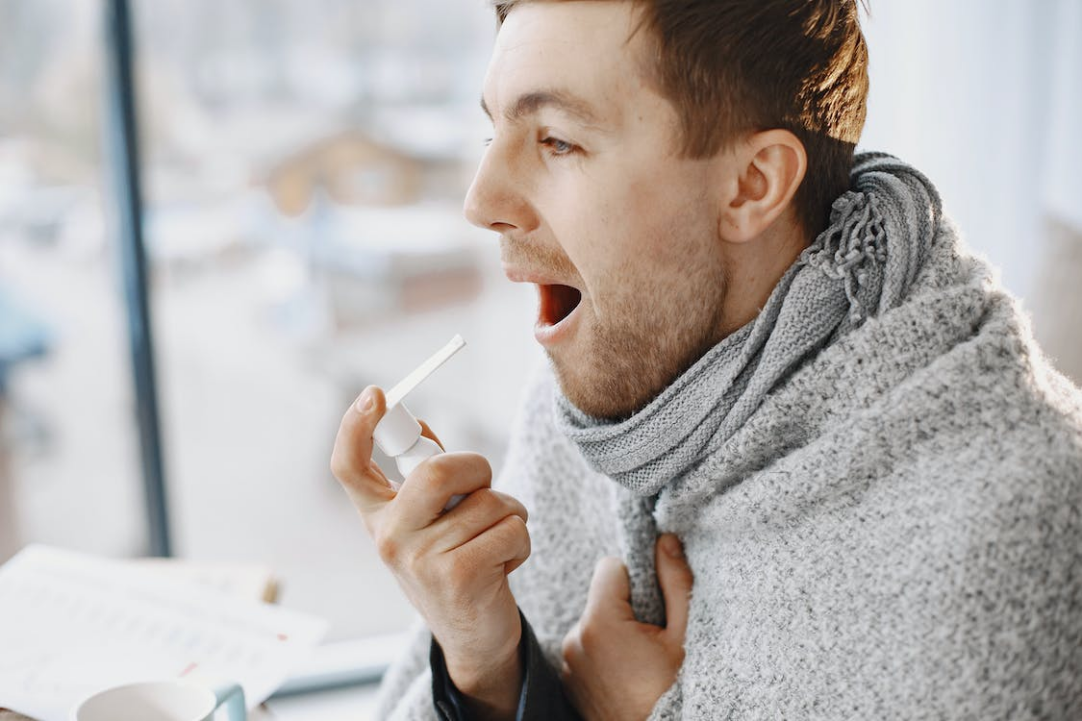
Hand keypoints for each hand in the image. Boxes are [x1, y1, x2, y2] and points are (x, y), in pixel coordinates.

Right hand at [330, 386, 530, 718]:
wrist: (474, 637)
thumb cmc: (456, 563)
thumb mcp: (431, 521)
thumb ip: (426, 477)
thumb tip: (420, 427)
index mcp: (378, 517)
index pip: (349, 468)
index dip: (355, 427)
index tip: (375, 394)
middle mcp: (389, 538)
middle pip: (437, 470)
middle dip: (478, 468)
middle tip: (484, 486)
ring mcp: (422, 560)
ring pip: (490, 501)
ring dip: (509, 515)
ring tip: (493, 543)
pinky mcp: (460, 577)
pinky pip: (511, 528)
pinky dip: (521, 541)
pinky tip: (503, 565)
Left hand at [560, 534, 692, 720]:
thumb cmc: (670, 691)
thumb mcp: (683, 636)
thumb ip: (675, 583)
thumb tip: (665, 541)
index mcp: (602, 622)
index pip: (610, 567)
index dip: (635, 577)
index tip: (651, 601)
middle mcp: (577, 637)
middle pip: (602, 595)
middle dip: (626, 606)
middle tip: (649, 636)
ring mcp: (569, 658)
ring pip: (594, 620)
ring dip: (614, 629)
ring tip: (637, 658)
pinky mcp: (567, 673)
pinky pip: (585, 644)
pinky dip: (602, 650)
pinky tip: (623, 670)